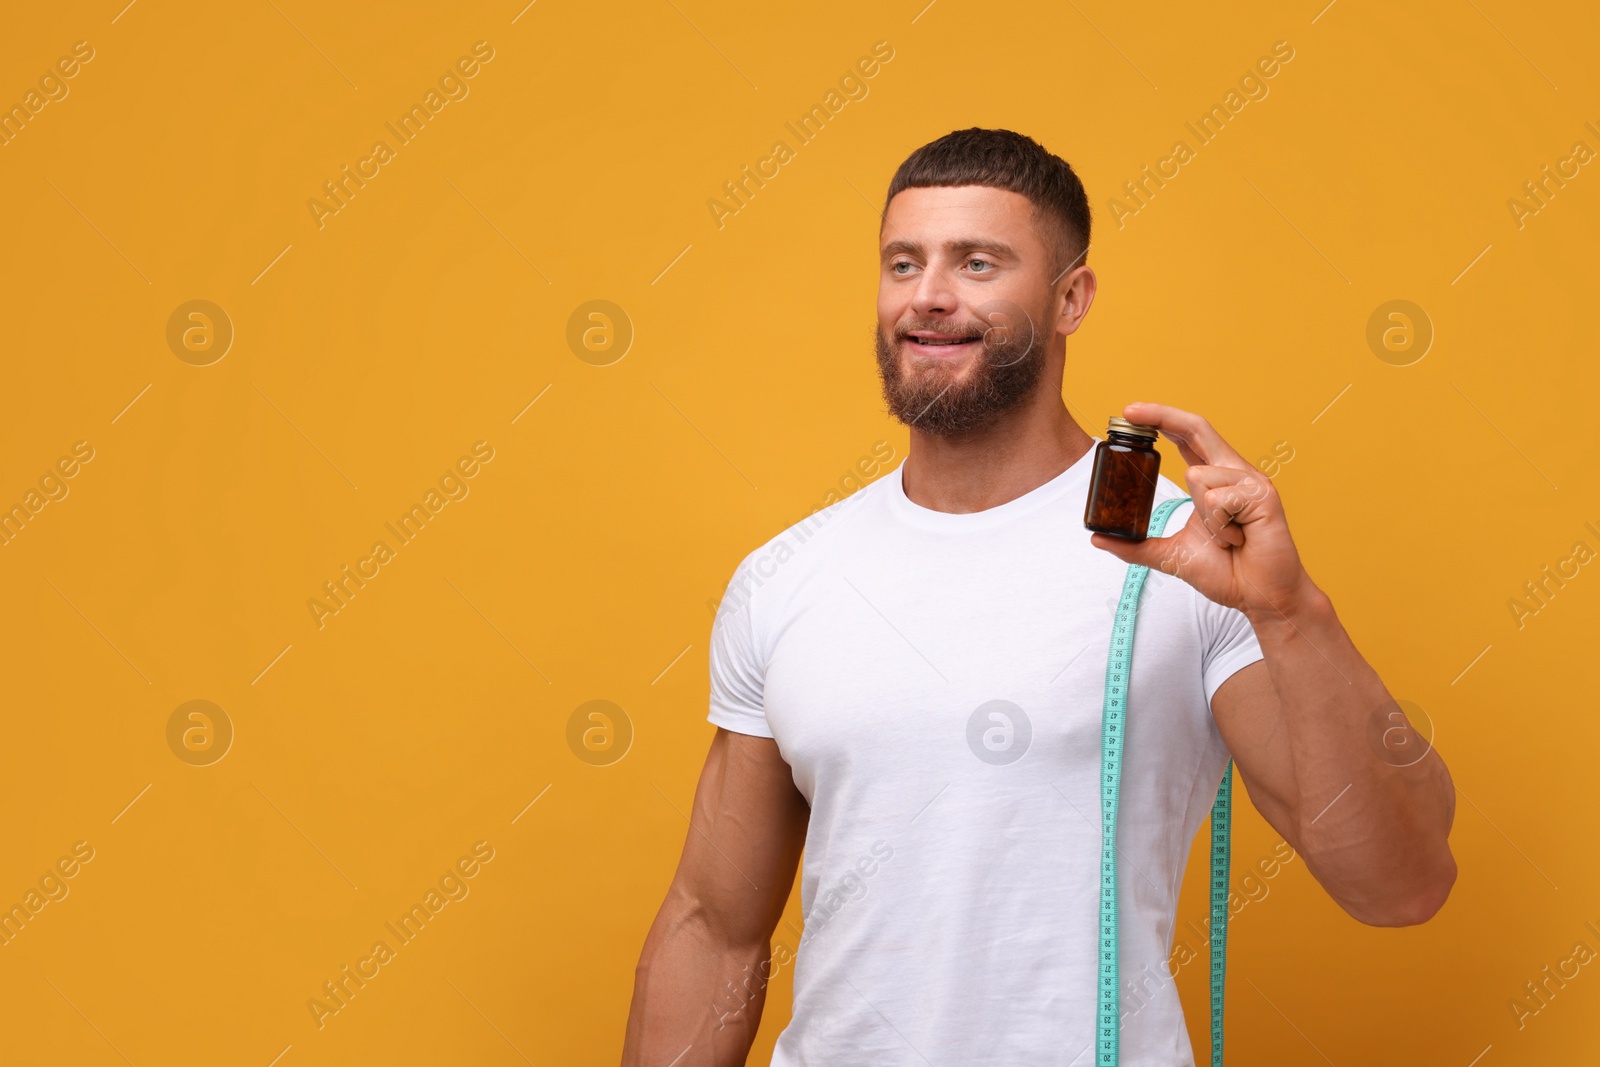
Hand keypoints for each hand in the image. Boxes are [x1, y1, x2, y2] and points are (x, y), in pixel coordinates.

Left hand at [1088, 402, 1314, 621]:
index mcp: (1216, 480)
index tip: (1130, 413)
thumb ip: (1137, 545)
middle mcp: (1234, 473)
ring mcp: (1251, 481)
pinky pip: (1217, 500)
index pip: (1188, 439)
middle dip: (1162, 415)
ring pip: (1198, 476)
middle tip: (1129, 411)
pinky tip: (1238, 540)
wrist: (1261, 598)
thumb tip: (1098, 539)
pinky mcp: (1263, 495)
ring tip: (1226, 539)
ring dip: (1204, 519)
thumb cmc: (1228, 573)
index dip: (1162, 420)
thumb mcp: (1170, 555)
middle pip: (1197, 428)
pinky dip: (1219, 527)